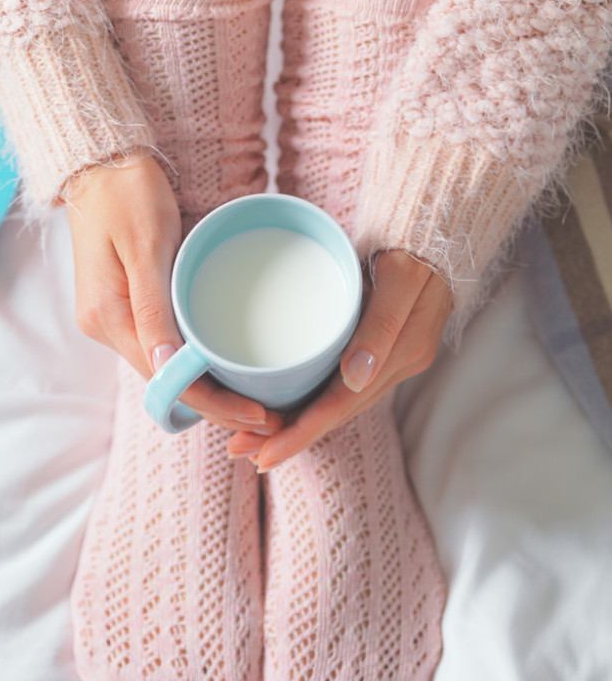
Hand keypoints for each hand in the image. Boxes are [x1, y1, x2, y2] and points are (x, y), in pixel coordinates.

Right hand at [64, 155, 281, 434]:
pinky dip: (194, 364)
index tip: (258, 414)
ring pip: (166, 369)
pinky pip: (163, 346)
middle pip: (167, 383)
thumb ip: (154, 307)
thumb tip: (167, 365)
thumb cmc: (127, 193)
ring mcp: (114, 318)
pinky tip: (224, 368)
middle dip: (217, 405)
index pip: (167, 380)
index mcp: (108, 317)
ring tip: (255, 401)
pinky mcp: (125, 306)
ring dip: (208, 389)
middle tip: (268, 417)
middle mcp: (106, 327)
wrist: (101, 162)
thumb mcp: (147, 245)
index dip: (214, 404)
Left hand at [226, 249, 451, 467]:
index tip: (263, 453)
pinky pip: (340, 387)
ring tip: (251, 442)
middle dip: (289, 438)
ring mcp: (387, 359)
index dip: (302, 432)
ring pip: (336, 405)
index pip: (343, 405)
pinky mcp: (378, 350)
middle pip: (336, 413)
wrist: (439, 227)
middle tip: (240, 451)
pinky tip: (284, 410)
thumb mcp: (402, 277)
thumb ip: (382, 325)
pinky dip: (310, 403)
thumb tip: (355, 377)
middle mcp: (394, 365)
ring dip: (295, 426)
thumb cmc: (416, 246)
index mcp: (402, 353)